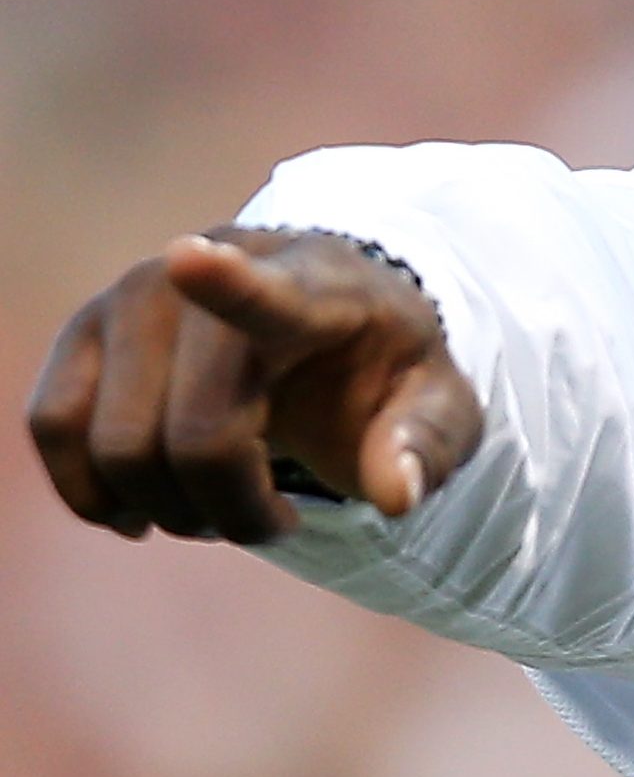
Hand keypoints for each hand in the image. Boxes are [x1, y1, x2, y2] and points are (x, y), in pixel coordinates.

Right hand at [25, 229, 481, 543]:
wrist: (326, 330)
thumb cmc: (381, 372)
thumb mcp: (436, 406)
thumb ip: (425, 445)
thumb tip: (397, 493)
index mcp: (314, 284)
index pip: (268, 291)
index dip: (229, 283)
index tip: (193, 259)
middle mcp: (209, 271)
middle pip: (194, 433)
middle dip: (231, 505)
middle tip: (273, 517)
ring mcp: (135, 295)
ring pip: (117, 444)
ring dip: (168, 507)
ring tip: (219, 503)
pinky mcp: (84, 331)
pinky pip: (54, 427)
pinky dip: (94, 491)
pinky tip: (142, 507)